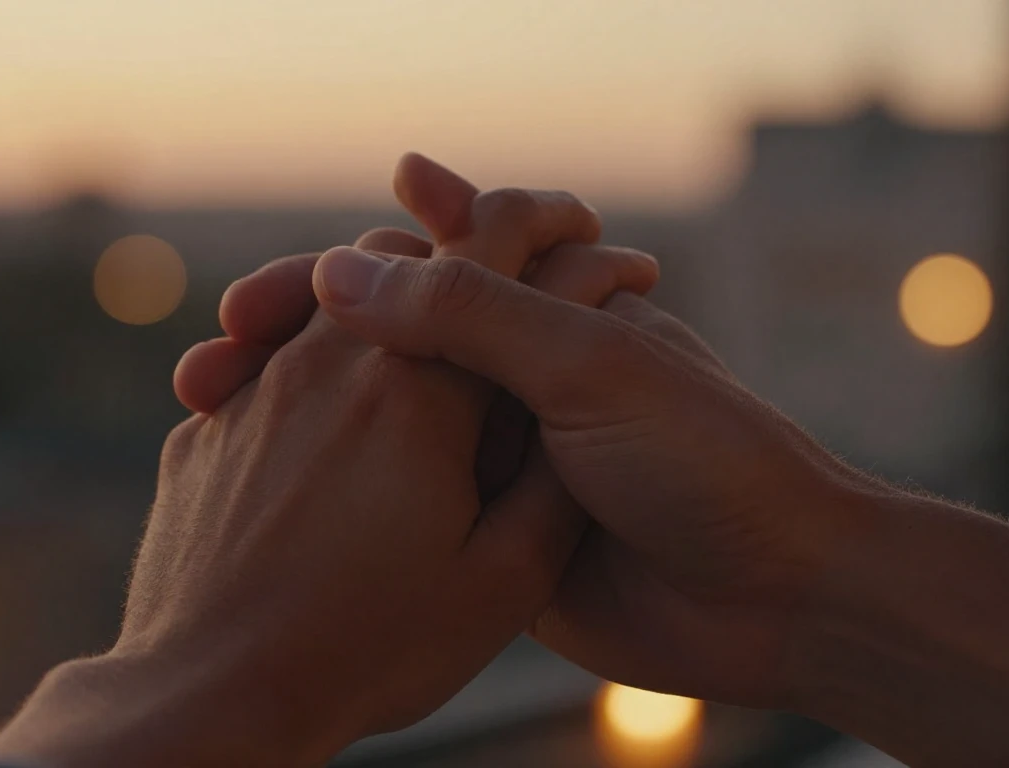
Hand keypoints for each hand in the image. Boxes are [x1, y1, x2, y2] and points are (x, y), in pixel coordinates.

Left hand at [0, 155, 653, 767]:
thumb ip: (554, 484)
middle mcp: (328, 365)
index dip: (541, 226)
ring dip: (380, 309)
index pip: (488, 260)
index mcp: (416, 392)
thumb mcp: (502, 584)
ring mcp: (254, 392)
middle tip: (497, 286)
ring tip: (416, 354)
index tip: (578, 230)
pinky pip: (268, 364)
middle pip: (399, 260)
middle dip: (455, 260)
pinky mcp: (203, 430)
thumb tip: (572, 416)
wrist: (212, 697)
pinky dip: (314, 366)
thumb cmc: (369, 649)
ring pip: (326, 305)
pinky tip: (333, 426)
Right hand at [208, 241, 868, 710]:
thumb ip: (474, 315)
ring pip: (400, 417)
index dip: (366, 256)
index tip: (289, 275)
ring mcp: (511, 456)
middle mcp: (529, 376)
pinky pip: (420, 495)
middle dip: (322, 330)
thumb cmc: (708, 462)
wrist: (775, 601)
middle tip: (235, 333)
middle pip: (403, 336)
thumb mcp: (592, 367)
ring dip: (324, 404)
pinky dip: (358, 481)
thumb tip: (343, 267)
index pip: (445, 257)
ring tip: (233, 400)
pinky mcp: (502, 530)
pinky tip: (290, 478)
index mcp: (559, 312)